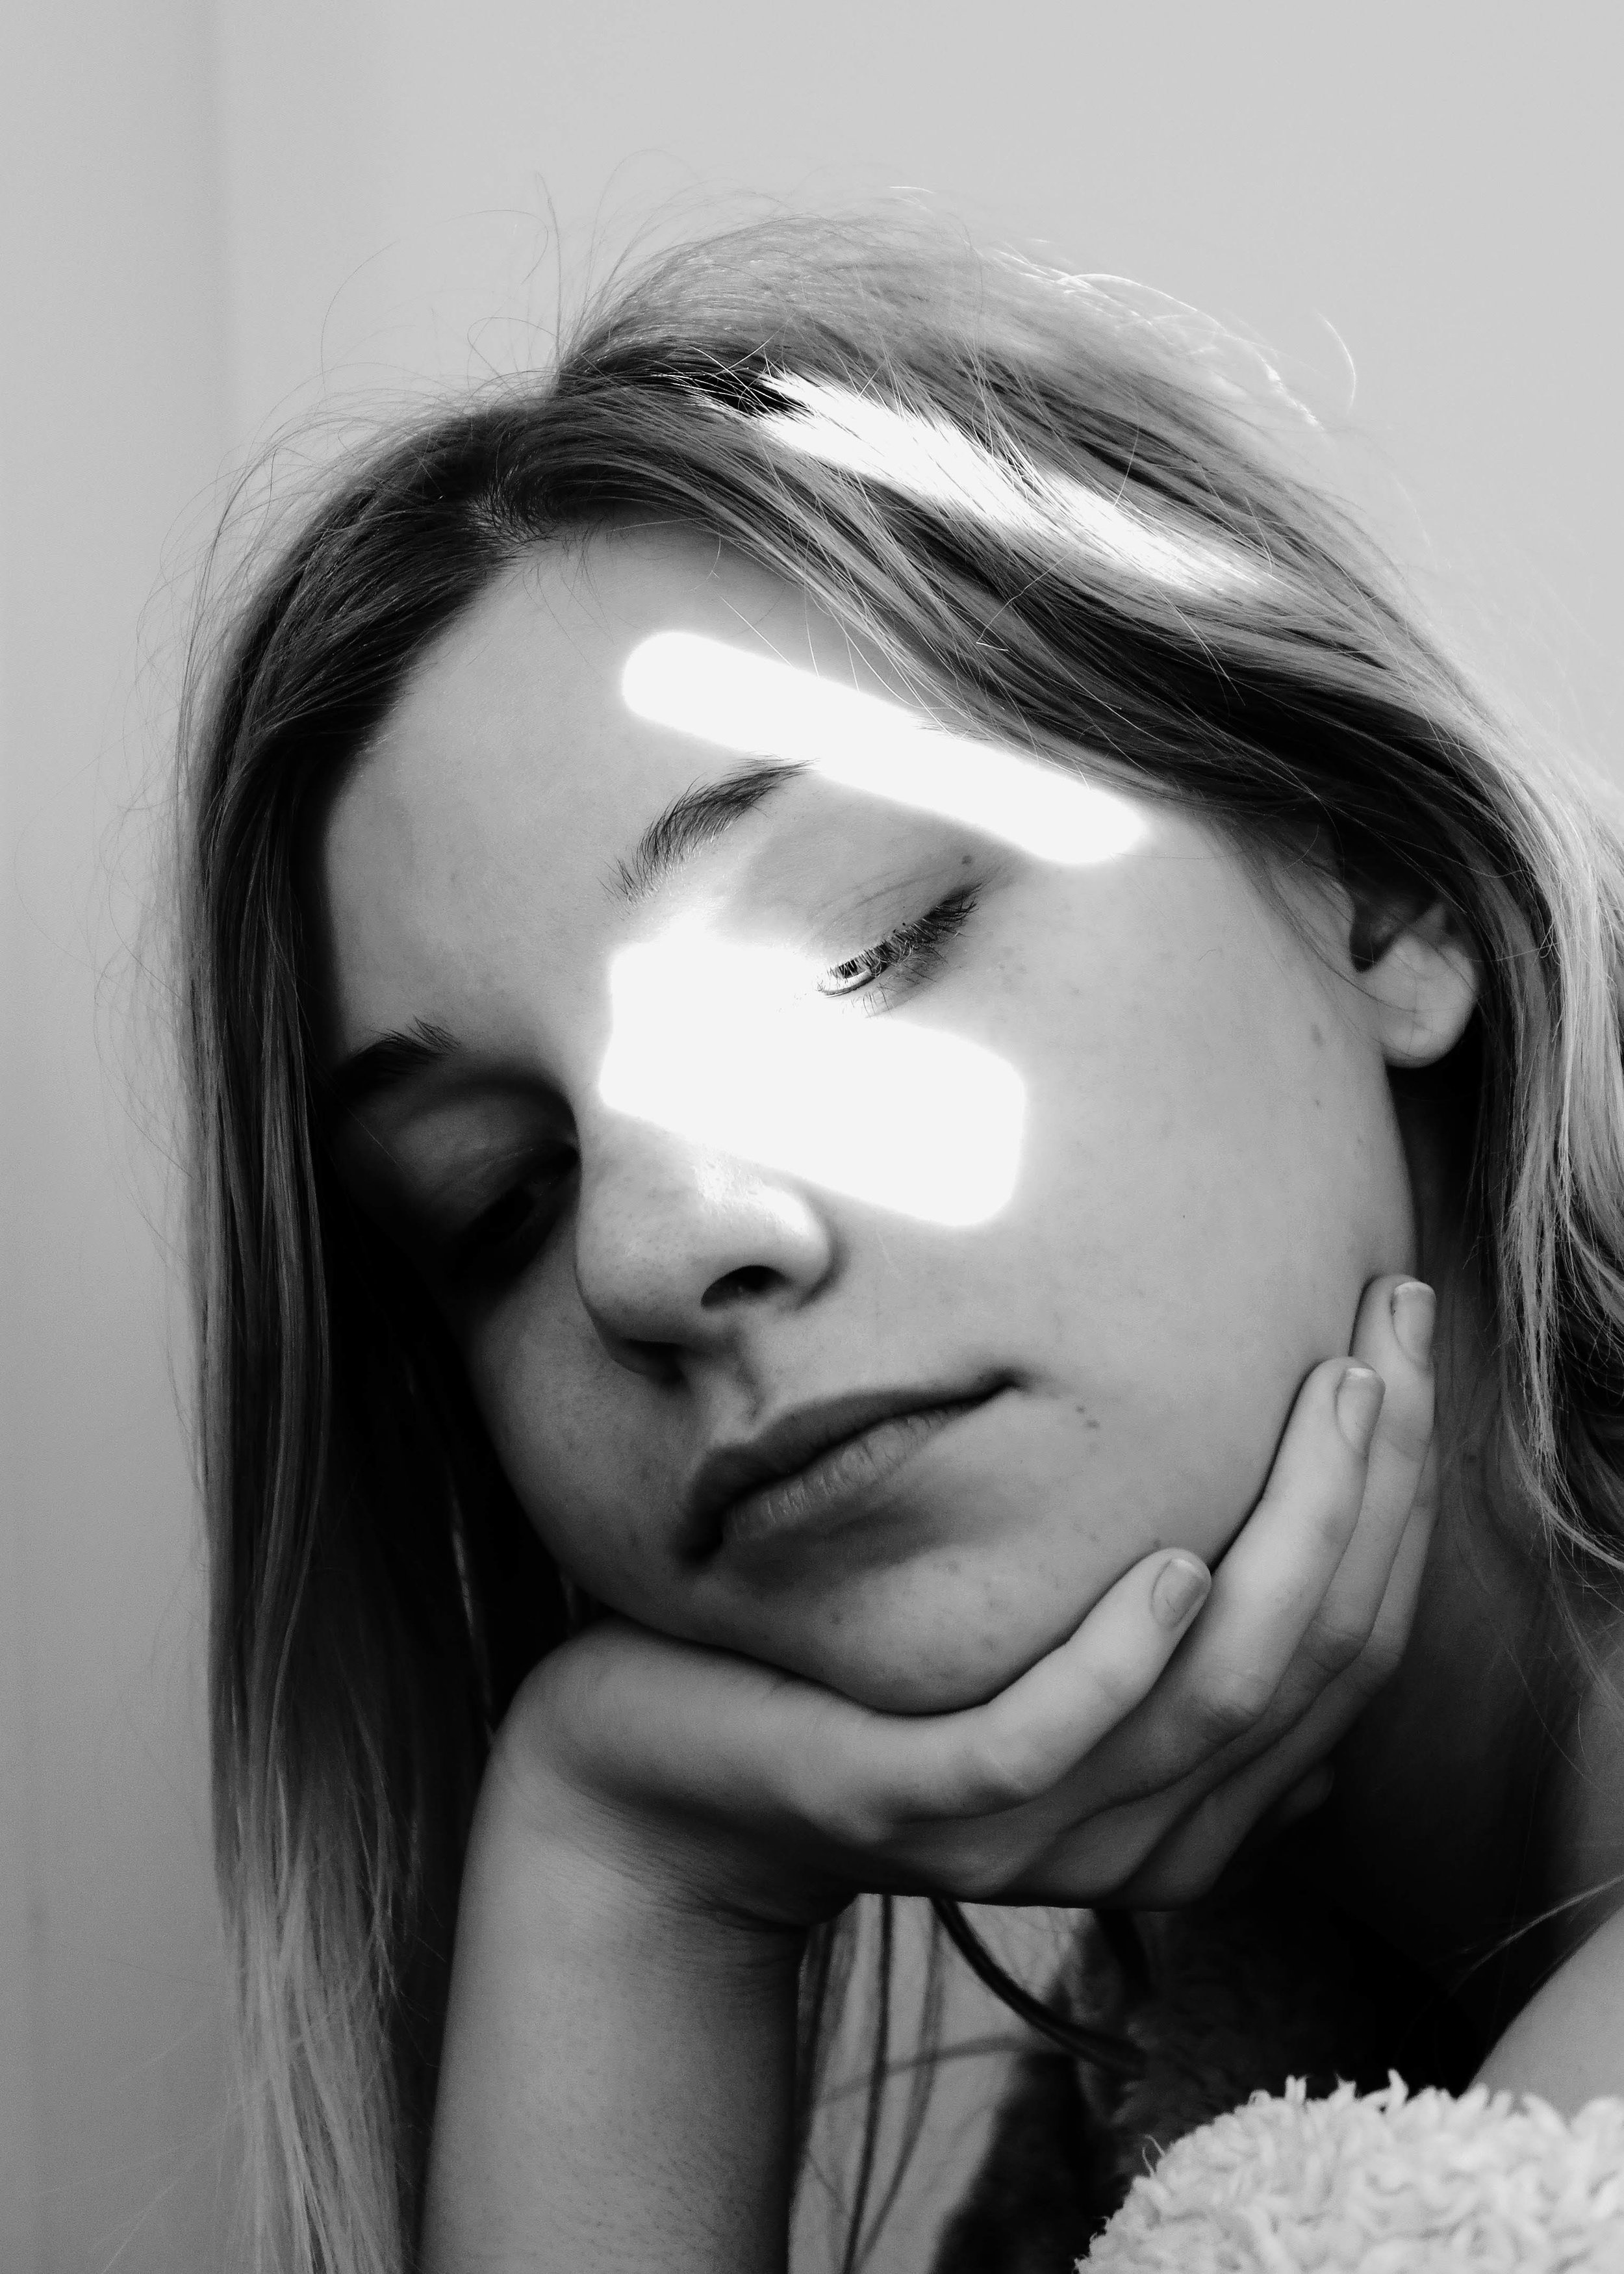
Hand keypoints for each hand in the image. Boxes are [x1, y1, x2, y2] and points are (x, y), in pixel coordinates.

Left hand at [499, 1272, 1434, 1926]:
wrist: (654, 1780)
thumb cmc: (852, 1676)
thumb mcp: (1026, 1658)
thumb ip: (1145, 1649)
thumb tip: (1249, 1580)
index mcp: (1187, 1802)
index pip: (1348, 1656)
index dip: (1398, 1502)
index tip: (1407, 1349)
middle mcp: (1137, 1835)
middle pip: (1313, 1662)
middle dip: (1374, 1489)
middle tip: (1389, 1331)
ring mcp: (1030, 1832)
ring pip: (1217, 1693)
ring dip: (1288, 1542)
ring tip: (1322, 1401)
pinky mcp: (917, 1809)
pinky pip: (1048, 1736)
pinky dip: (1123, 1655)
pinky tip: (1168, 1559)